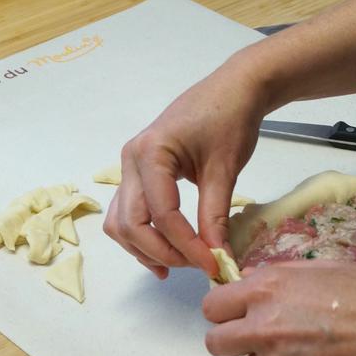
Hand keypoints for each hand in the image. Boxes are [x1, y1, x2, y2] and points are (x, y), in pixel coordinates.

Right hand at [103, 53, 267, 278]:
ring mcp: (131, 166)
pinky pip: (130, 210)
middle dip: (160, 251)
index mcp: (150, 153)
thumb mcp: (225, 170)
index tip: (213, 265)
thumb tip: (217, 259)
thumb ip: (215, 216)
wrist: (234, 89)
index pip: (162, 214)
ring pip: (121, 220)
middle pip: (130, 222)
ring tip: (178, 265)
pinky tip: (166, 252)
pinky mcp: (139, 171)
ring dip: (144, 248)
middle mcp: (130, 160)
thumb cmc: (230, 120)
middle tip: (196, 266)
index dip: (186, 246)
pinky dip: (143, 234)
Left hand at [203, 262, 355, 355]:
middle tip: (256, 338)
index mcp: (266, 290)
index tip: (236, 313)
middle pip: (215, 343)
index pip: (212, 307)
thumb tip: (250, 280)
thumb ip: (277, 275)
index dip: (224, 310)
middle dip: (231, 340)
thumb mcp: (319, 267)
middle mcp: (264, 327)